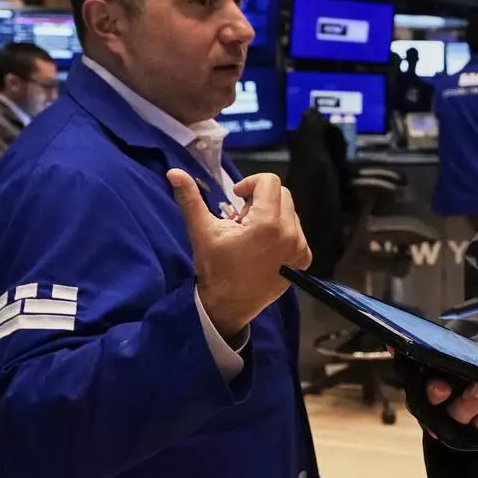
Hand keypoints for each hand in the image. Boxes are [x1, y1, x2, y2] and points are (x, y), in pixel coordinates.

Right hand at [167, 169, 311, 339]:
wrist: (229, 306)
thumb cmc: (215, 268)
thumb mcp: (201, 231)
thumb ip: (190, 199)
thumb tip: (174, 172)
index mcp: (267, 223)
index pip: (269, 181)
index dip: (250, 183)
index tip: (236, 198)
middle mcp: (290, 232)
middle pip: (281, 194)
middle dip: (260, 200)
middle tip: (241, 221)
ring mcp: (299, 247)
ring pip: (290, 211)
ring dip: (271, 215)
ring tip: (251, 235)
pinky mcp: (304, 258)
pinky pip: (297, 230)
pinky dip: (282, 231)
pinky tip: (264, 246)